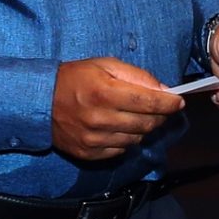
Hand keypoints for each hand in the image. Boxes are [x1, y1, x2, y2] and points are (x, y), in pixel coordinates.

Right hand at [51, 57, 181, 162]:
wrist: (40, 101)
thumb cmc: (74, 78)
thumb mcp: (105, 65)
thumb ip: (137, 76)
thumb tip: (164, 91)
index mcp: (105, 92)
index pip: (150, 103)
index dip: (170, 104)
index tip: (178, 101)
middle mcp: (100, 119)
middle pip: (147, 124)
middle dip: (159, 115)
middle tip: (158, 108)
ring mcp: (94, 139)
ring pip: (136, 139)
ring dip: (141, 128)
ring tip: (132, 115)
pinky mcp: (89, 153)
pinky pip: (120, 150)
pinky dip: (125, 140)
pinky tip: (117, 127)